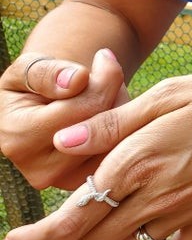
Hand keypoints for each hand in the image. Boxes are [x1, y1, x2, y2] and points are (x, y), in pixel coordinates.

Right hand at [0, 49, 127, 189]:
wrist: (44, 108)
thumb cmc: (37, 83)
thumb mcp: (31, 68)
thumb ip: (49, 72)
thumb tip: (76, 80)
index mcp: (19, 139)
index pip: (81, 108)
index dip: (102, 79)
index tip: (105, 57)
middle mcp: (41, 170)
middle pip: (103, 128)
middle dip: (114, 95)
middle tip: (109, 72)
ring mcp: (68, 182)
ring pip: (118, 141)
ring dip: (122, 112)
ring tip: (106, 91)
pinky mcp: (90, 183)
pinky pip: (124, 152)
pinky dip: (126, 129)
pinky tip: (112, 112)